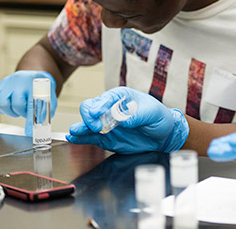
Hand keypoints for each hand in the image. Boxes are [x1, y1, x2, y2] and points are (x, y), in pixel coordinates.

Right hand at [0, 71, 56, 135]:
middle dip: (22, 113)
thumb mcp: (49, 96)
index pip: (32, 104)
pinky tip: (9, 106)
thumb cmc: (41, 88)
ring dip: (10, 112)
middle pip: (16, 105)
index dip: (30, 119)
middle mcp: (20, 82)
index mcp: (35, 84)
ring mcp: (7, 83)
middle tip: (26, 112)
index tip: (30, 131)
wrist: (34, 75)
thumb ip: (47, 110)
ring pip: (3, 104)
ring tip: (17, 109)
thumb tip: (42, 125)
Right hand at [66, 87, 188, 153]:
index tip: (97, 113)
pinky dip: (81, 137)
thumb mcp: (153, 113)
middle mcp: (110, 108)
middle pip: (91, 108)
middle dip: (89, 116)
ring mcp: (106, 123)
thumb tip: (123, 119)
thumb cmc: (159, 118)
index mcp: (121, 97)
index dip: (99, 105)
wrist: (163, 135)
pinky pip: (90, 137)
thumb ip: (138, 115)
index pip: (105, 98)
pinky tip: (73, 138)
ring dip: (81, 127)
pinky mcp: (105, 138)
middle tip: (95, 126)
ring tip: (74, 132)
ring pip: (87, 123)